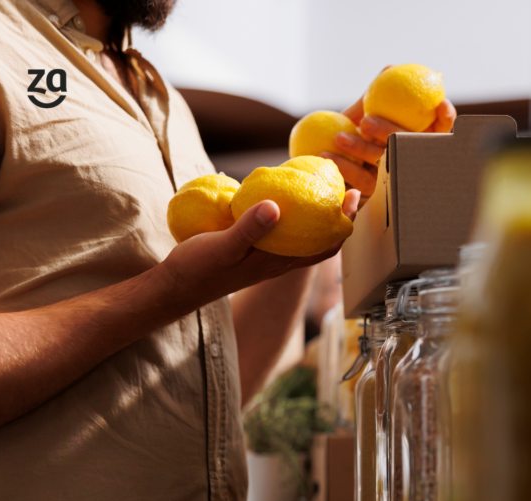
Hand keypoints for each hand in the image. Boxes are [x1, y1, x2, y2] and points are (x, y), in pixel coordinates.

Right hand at [160, 190, 360, 305]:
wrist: (177, 286)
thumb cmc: (200, 268)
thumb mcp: (225, 246)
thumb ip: (250, 228)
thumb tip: (278, 206)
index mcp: (280, 261)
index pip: (326, 245)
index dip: (344, 222)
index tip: (353, 195)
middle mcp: (279, 261)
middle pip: (321, 239)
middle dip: (337, 214)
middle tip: (344, 185)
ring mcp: (267, 257)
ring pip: (302, 236)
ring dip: (315, 215)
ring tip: (317, 187)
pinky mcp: (252, 251)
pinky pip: (281, 232)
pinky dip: (289, 215)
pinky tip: (279, 196)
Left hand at [323, 88, 456, 200]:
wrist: (325, 164)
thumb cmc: (351, 134)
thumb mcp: (361, 114)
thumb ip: (378, 94)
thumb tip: (392, 67)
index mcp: (416, 140)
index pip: (441, 129)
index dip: (446, 118)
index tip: (442, 104)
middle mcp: (412, 161)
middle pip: (410, 147)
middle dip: (390, 132)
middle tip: (366, 121)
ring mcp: (398, 179)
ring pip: (384, 163)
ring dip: (360, 148)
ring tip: (339, 137)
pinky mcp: (377, 196)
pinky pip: (363, 182)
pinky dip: (344, 166)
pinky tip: (327, 154)